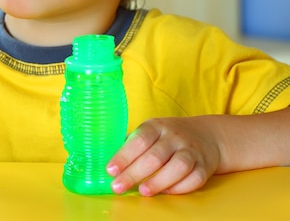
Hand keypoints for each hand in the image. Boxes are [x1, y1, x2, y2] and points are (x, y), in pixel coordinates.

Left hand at [107, 116, 221, 195]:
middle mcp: (174, 136)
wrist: (206, 134)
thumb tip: (112, 165)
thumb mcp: (150, 131)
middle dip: (134, 174)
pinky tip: (166, 192)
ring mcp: (191, 150)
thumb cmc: (168, 136)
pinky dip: (180, 187)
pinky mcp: (205, 166)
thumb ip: (133, 145)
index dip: (124, 156)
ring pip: (178, 167)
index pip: (139, 140)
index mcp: (156, 126)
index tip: (110, 170)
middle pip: (155, 156)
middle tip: (118, 187)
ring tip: (143, 191)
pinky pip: (195, 178)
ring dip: (159, 181)